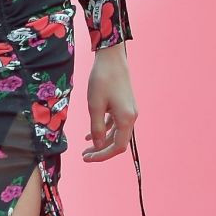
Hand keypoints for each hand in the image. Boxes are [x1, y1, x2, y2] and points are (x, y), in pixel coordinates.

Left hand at [83, 43, 137, 161]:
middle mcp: (131, 117)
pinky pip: (115, 123)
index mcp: (126, 119)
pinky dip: (104, 129)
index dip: (103, 156)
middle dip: (101, 150)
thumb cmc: (102, 79)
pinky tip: (90, 134)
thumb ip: (97, 128)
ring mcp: (129, 110)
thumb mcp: (95, 106)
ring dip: (102, 141)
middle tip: (84, 155)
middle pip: (118, 142)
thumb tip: (99, 147)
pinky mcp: (124, 104)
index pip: (117, 147)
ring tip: (85, 147)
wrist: (111, 57)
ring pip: (116, 133)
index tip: (87, 158)